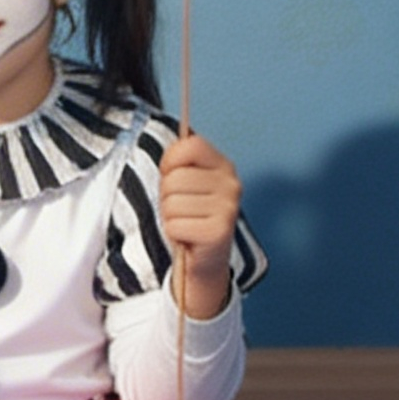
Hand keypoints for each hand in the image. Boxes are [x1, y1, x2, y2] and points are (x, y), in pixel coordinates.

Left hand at [159, 131, 239, 319]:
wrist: (205, 260)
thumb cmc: (190, 216)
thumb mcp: (187, 183)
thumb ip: (180, 161)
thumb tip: (176, 139)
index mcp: (224, 166)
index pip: (190, 145)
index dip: (171, 161)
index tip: (172, 176)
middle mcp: (232, 184)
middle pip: (175, 177)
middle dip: (167, 196)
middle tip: (181, 210)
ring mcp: (228, 208)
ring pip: (172, 202)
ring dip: (169, 216)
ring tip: (185, 223)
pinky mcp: (219, 232)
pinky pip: (175, 224)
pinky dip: (174, 233)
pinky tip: (188, 236)